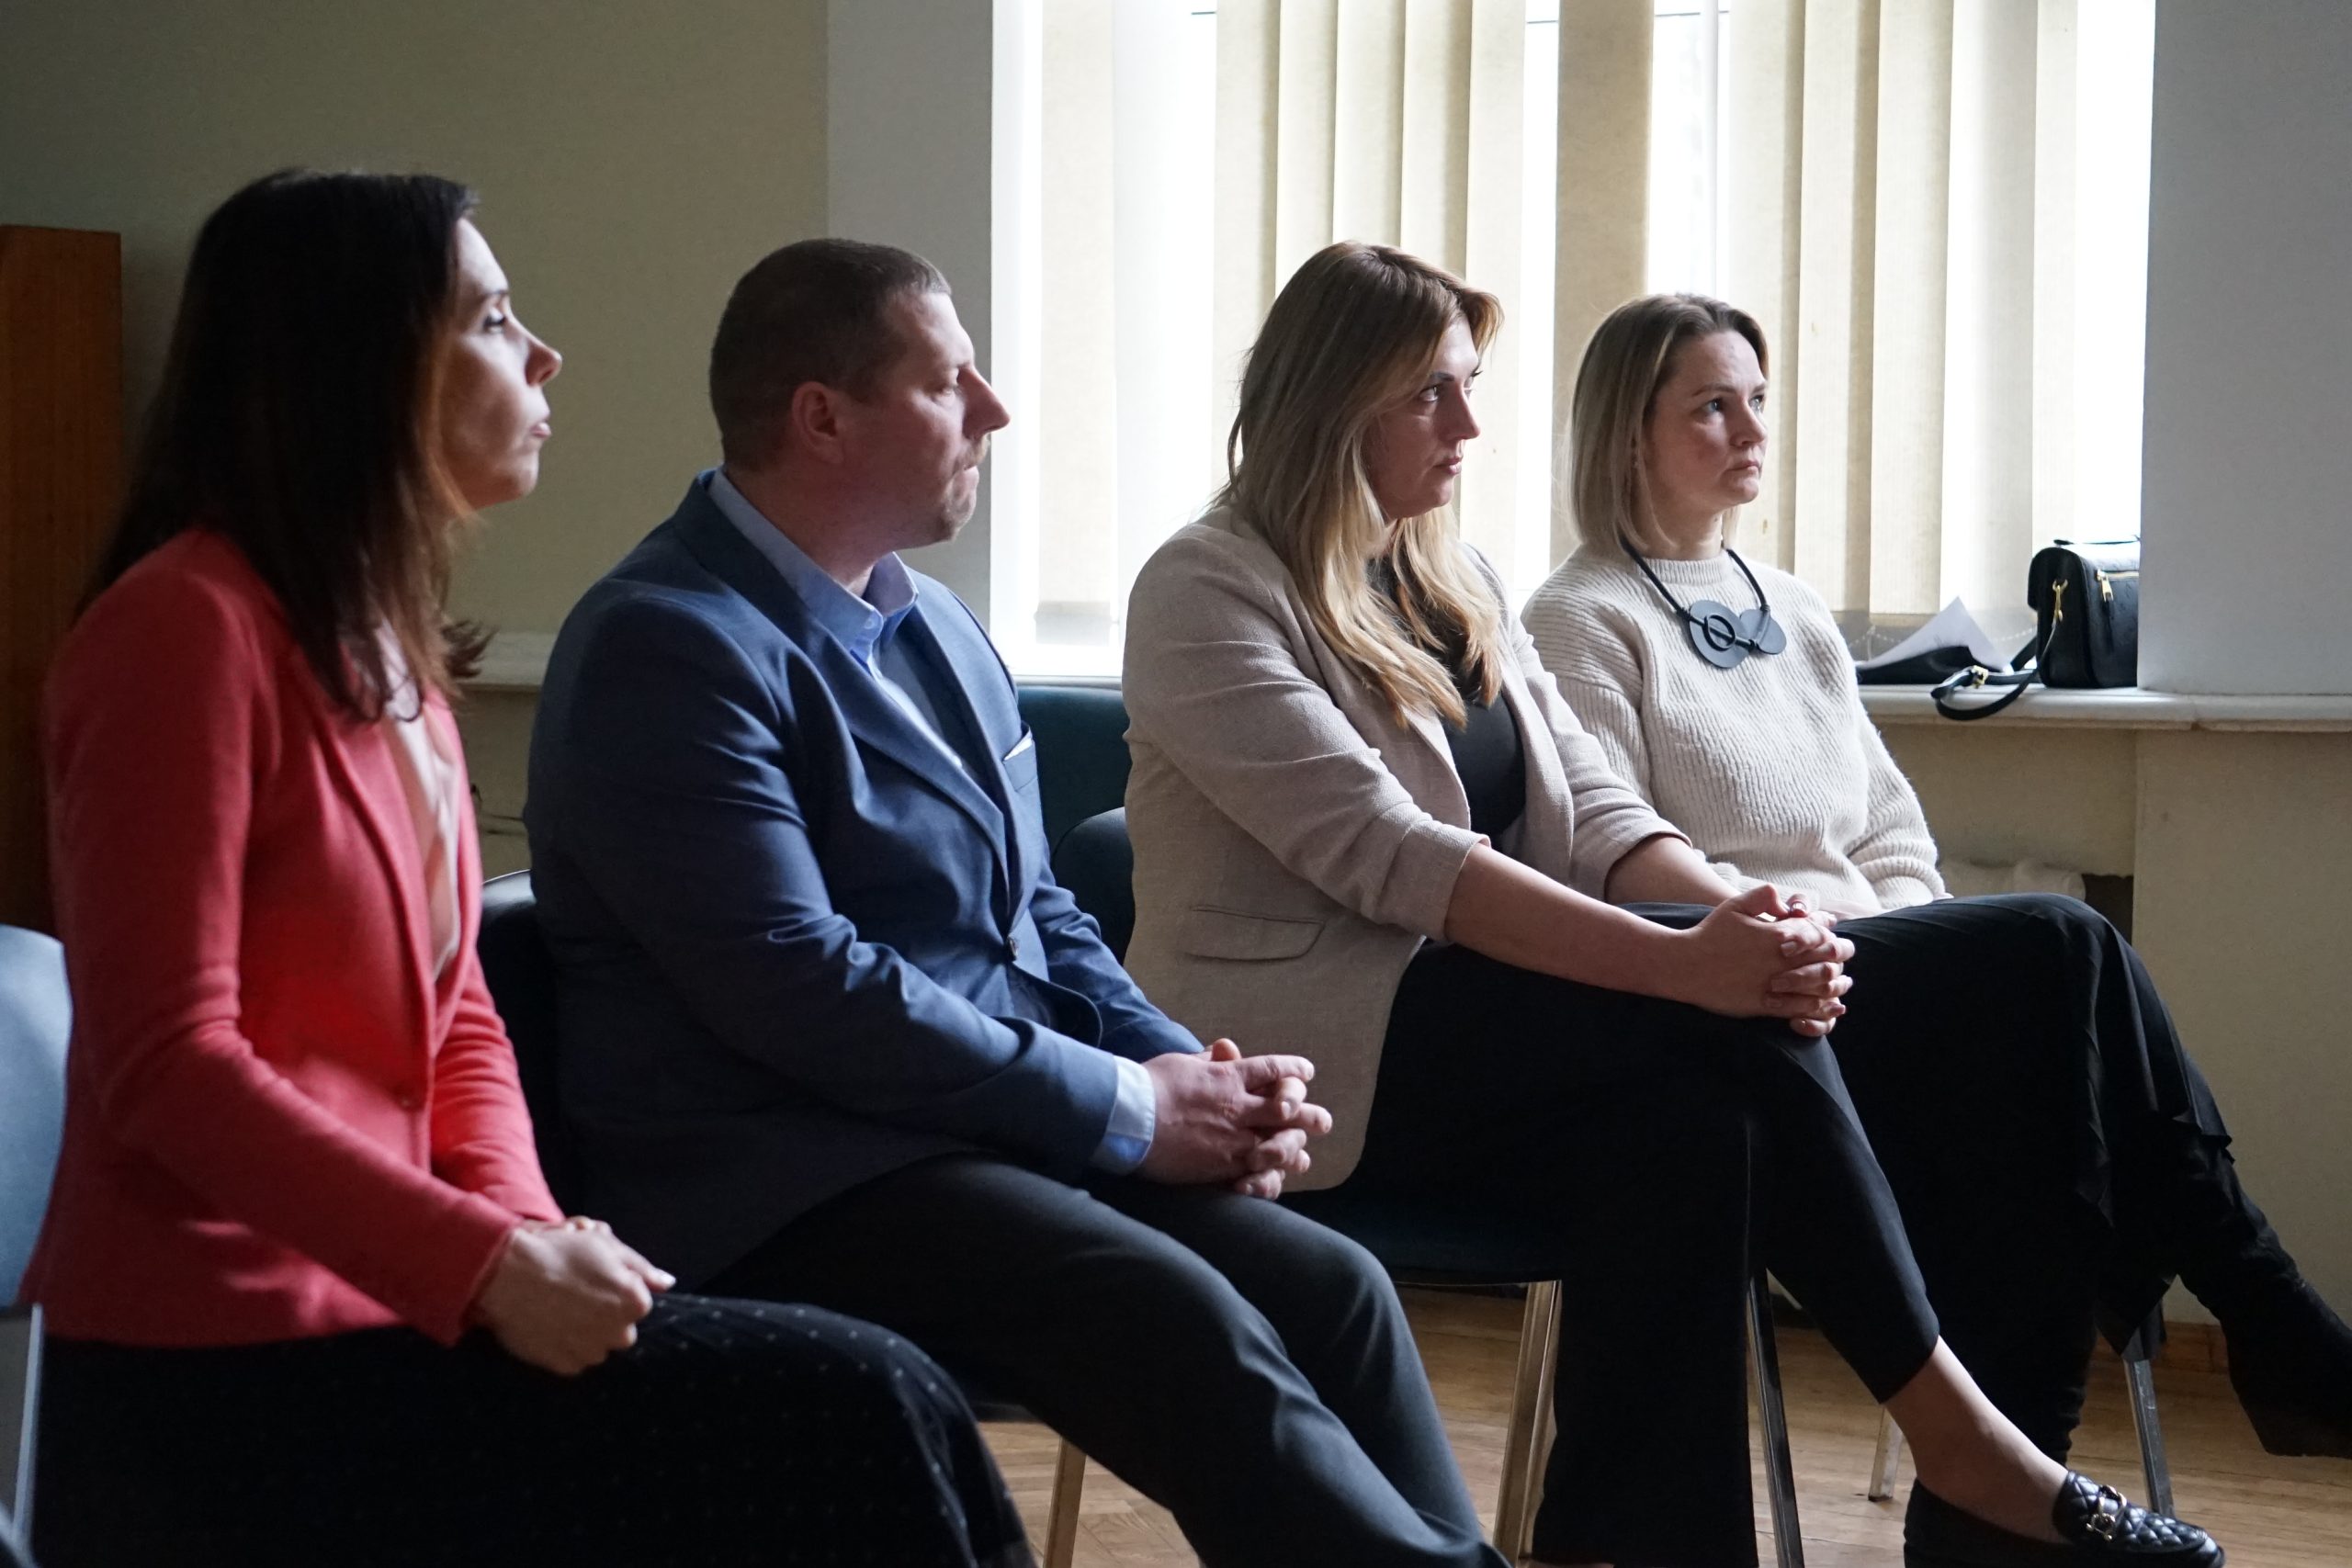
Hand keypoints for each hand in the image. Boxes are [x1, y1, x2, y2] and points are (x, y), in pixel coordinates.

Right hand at [472, 1218, 672, 1375]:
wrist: (508, 1273)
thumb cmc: (560, 1252)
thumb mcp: (606, 1245)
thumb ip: (642, 1268)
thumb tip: (667, 1283)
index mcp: (634, 1302)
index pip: (638, 1303)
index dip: (616, 1289)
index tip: (593, 1279)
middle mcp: (619, 1332)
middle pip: (621, 1329)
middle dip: (606, 1316)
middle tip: (577, 1297)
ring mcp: (591, 1352)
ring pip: (598, 1346)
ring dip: (586, 1333)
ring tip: (560, 1309)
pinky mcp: (565, 1366)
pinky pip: (574, 1359)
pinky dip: (565, 1346)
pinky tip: (550, 1325)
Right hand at [1140, 1039, 1332, 1194]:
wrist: (1128, 1119)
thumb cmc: (1148, 1085)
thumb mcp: (1181, 1062)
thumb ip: (1206, 1060)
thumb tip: (1220, 1051)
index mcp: (1228, 1076)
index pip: (1272, 1069)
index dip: (1293, 1070)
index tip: (1307, 1072)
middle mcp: (1238, 1107)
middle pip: (1287, 1108)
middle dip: (1308, 1114)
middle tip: (1322, 1121)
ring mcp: (1233, 1139)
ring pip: (1279, 1144)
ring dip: (1296, 1147)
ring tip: (1304, 1153)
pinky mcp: (1222, 1166)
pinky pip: (1258, 1173)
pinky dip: (1272, 1175)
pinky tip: (1279, 1178)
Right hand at [1672, 885, 1854, 1035]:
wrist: (1684, 966)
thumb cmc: (1709, 934)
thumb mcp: (1735, 906)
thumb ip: (1764, 897)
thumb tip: (1786, 901)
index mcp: (1777, 936)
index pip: (1820, 934)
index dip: (1830, 934)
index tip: (1831, 935)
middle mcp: (1779, 962)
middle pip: (1827, 960)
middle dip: (1839, 958)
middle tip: (1842, 958)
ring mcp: (1773, 985)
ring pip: (1819, 987)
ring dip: (1834, 984)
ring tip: (1840, 983)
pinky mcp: (1764, 1006)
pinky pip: (1801, 1009)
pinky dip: (1818, 1008)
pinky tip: (1825, 1005)